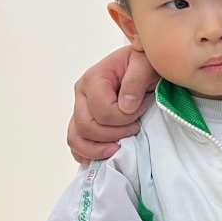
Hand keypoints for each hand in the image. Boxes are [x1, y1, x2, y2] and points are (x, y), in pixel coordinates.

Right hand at [68, 46, 159, 162]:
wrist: (141, 64)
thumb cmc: (142, 63)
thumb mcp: (145, 64)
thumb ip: (136, 81)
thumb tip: (126, 106)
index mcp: (94, 79)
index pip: (102, 110)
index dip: (124, 117)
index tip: (142, 109)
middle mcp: (81, 94)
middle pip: (86, 126)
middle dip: (113, 134)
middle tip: (135, 129)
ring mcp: (80, 108)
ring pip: (76, 138)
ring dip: (97, 149)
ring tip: (119, 149)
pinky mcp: (83, 120)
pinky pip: (76, 143)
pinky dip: (86, 153)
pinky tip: (101, 158)